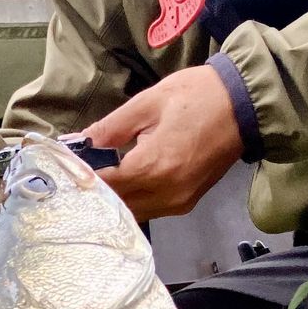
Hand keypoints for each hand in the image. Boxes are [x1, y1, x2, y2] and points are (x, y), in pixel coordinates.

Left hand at [81, 66, 241, 221]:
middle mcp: (165, 194)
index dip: (79, 179)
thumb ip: (109, 128)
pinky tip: (120, 184)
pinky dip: (131, 201)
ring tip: (93, 180)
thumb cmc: (197, 96)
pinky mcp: (188, 202)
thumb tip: (77, 144)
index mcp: (153, 168)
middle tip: (72, 176)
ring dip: (111, 201)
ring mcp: (179, 202)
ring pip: (132, 213)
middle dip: (92, 193)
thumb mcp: (147, 103)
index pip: (102, 186)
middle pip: (115, 206)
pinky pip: (150, 210)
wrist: (246, 104)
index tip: (61, 168)